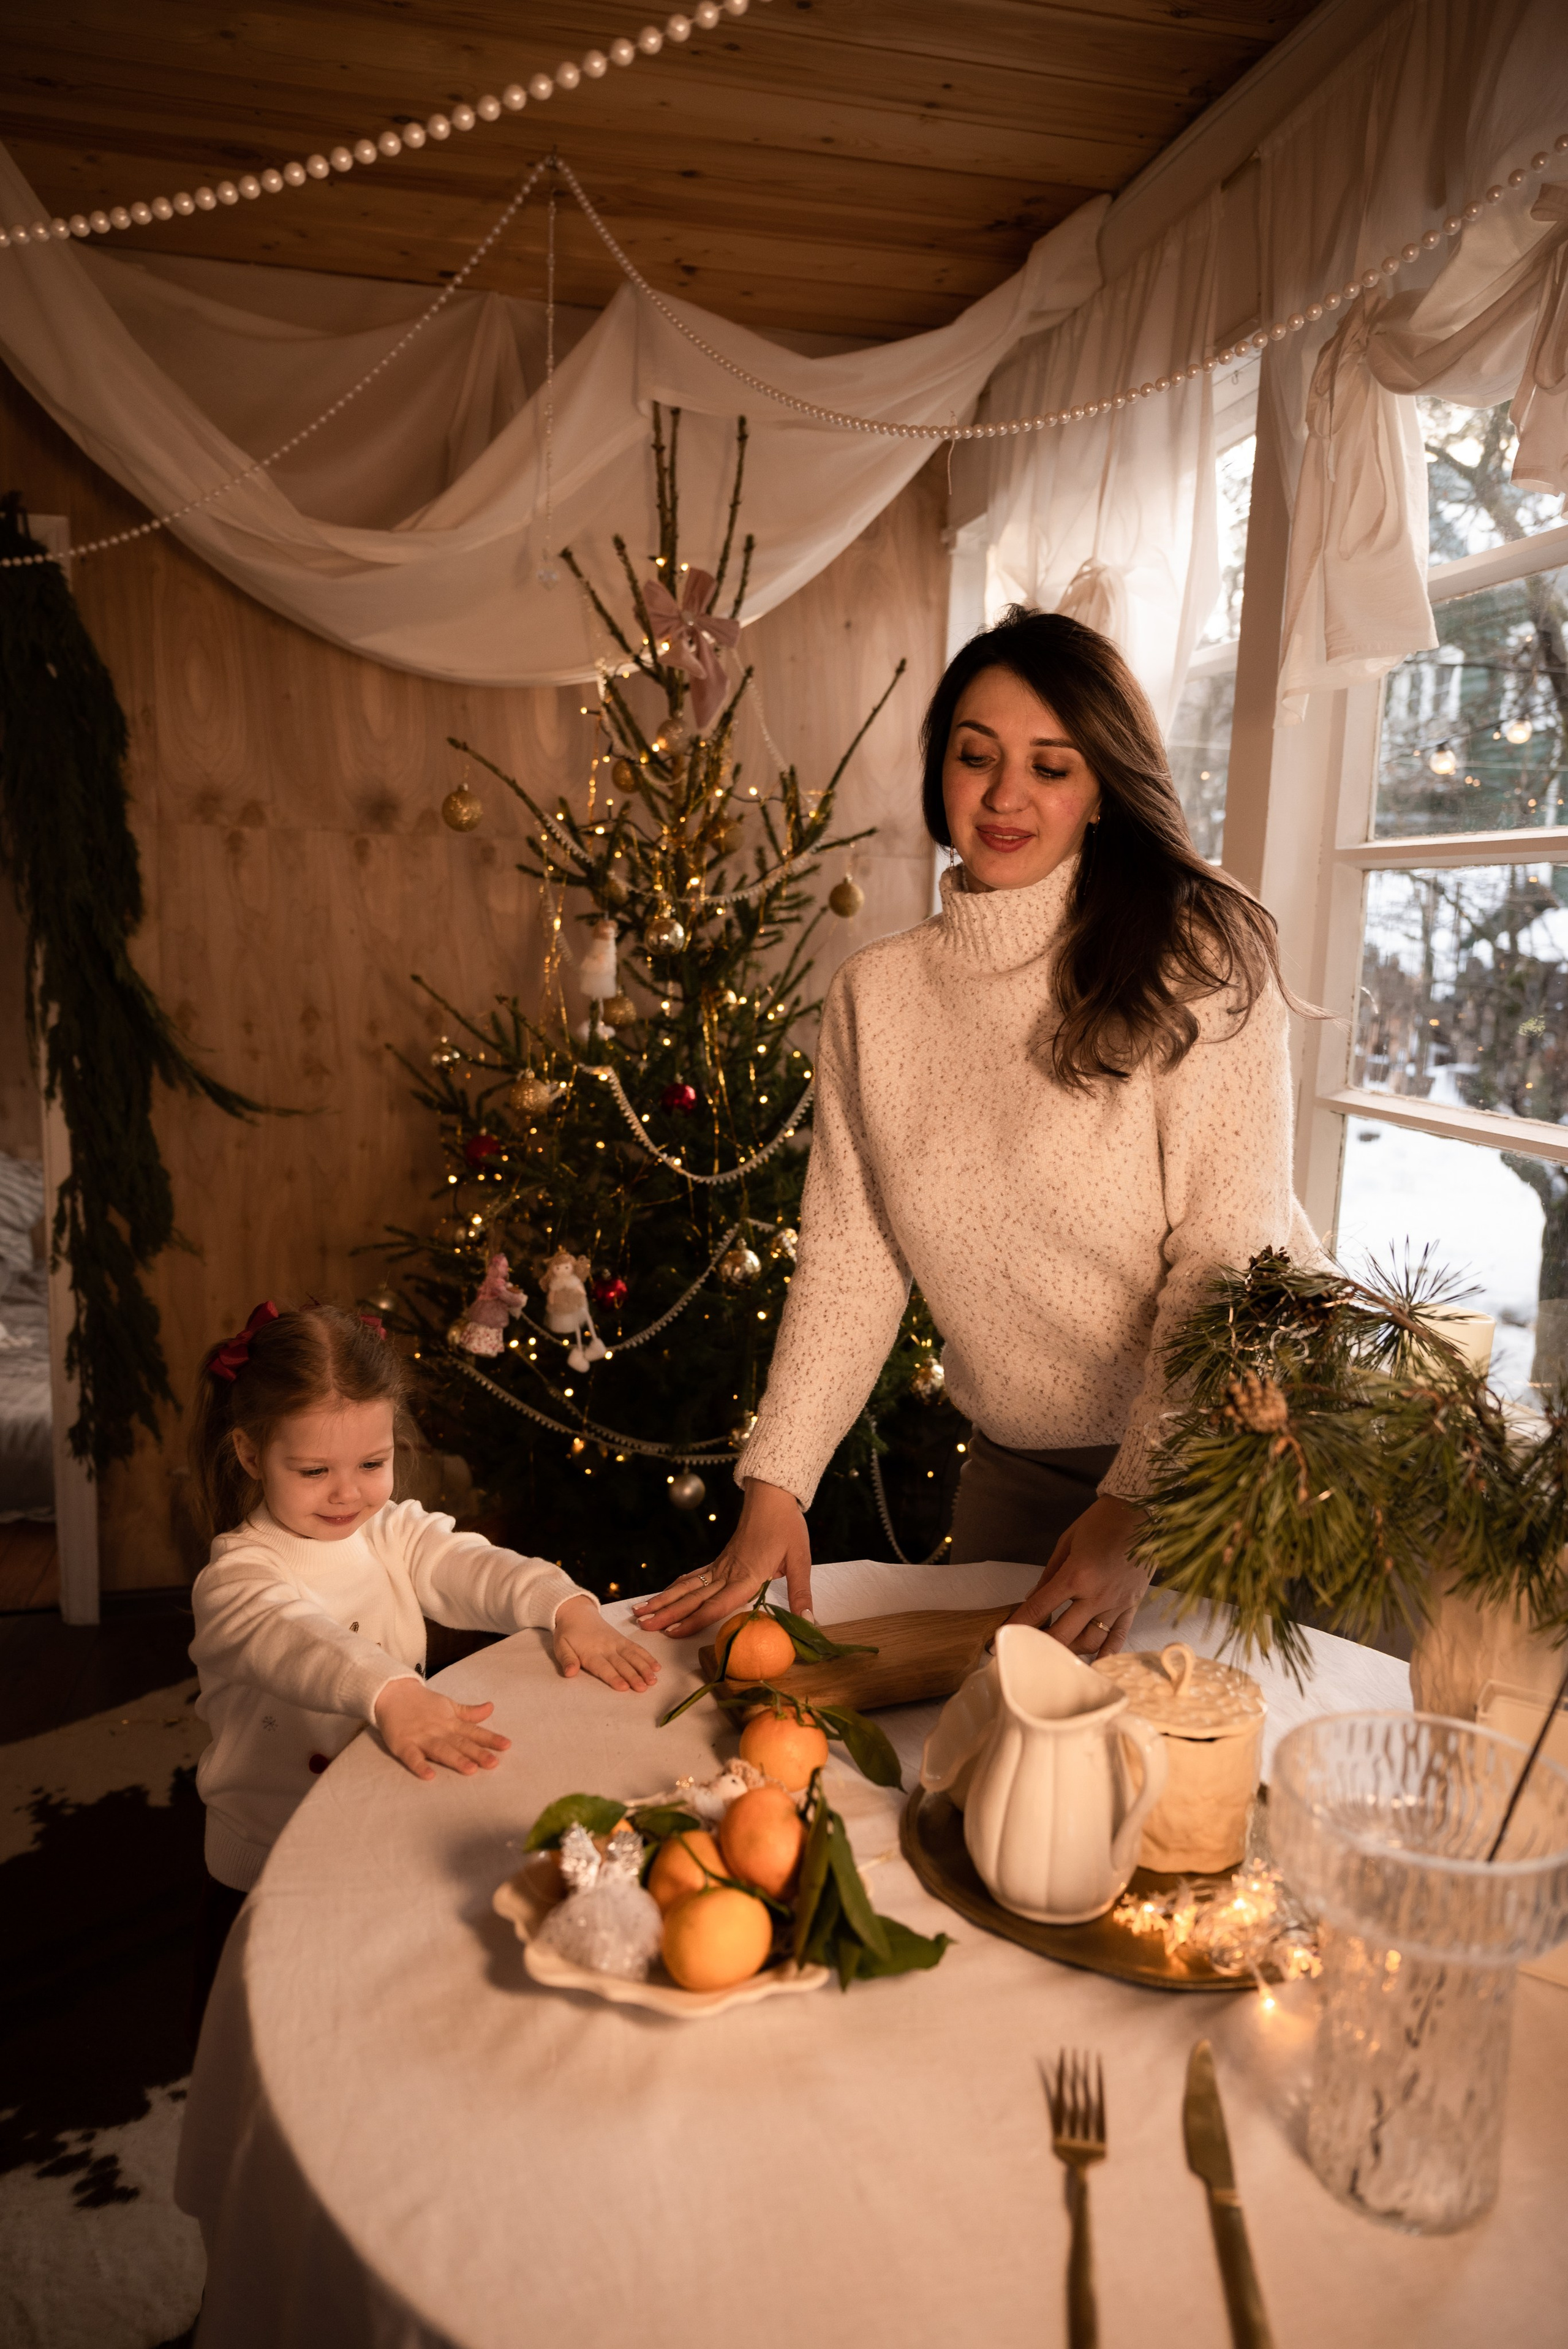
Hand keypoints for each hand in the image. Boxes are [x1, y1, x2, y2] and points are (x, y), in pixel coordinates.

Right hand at [373, 1676, 510, 1781]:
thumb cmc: (424, 1704)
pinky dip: (420, 1766)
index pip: (473, 1731)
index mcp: (451, 1722)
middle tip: (493, 1764)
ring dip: (455, 1759)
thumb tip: (491, 1708)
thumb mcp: (449, 1705)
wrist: (393, 1693)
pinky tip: (430, 1776)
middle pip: (460, 1743)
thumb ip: (469, 1712)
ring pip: (441, 1750)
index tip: (507, 1746)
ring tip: (471, 1770)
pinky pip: (412, 1757)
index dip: (490, 1739)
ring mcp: (421, 1738)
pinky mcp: (403, 1745)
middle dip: (477, 1753)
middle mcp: (439, 1730)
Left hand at [553, 1594, 659, 1691]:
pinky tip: (657, 1666)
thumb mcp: (560, 1646)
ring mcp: (616, 1642)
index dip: (614, 1677)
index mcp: (590, 1652)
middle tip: (644, 1688)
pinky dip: (647, 1657)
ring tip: (654, 1680)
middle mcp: (606, 1647)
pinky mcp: (622, 1639)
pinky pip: (636, 1648)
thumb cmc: (568, 1633)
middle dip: (633, 1676)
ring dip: (644, 1668)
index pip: (603, 1667)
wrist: (577, 1612)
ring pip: (632, 1656)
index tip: (624, 1687)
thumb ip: (566, 1660)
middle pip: (621, 1664)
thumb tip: (570, 1673)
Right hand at [631, 1477, 811, 1638]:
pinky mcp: (721, 1560)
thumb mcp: (800, 1560)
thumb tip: (809, 1622)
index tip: (673, 1632)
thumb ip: (800, 1592)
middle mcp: (728, 1572)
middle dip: (667, 1613)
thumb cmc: (787, 1527)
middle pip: (693, 1597)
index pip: (716, 1604)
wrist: (773, 1496)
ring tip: (642, 1611)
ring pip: (688, 1586)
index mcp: (747, 1576)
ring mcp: (721, 1565)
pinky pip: (694, 1576)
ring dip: (665, 1600)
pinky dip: (677, 1586)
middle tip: (642, 1624)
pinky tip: (666, 1593)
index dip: (693, 1620)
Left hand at [1007, 1496, 1148, 1657]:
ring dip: (1070, 1650)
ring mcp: (1116, 1604)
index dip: (1019, 1624)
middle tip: (1026, 1651)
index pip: (1040, 1607)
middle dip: (1040, 1645)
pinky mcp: (1132, 1607)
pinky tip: (1092, 1664)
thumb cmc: (1101, 1522)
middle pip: (1063, 1633)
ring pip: (1090, 1641)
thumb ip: (1048, 1574)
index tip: (1003, 1638)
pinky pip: (1118, 1638)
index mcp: (1075, 1575)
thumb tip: (1030, 1599)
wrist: (1142, 1513)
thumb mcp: (1067, 1541)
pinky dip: (1105, 1654)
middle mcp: (1096, 1595)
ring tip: (1055, 1652)